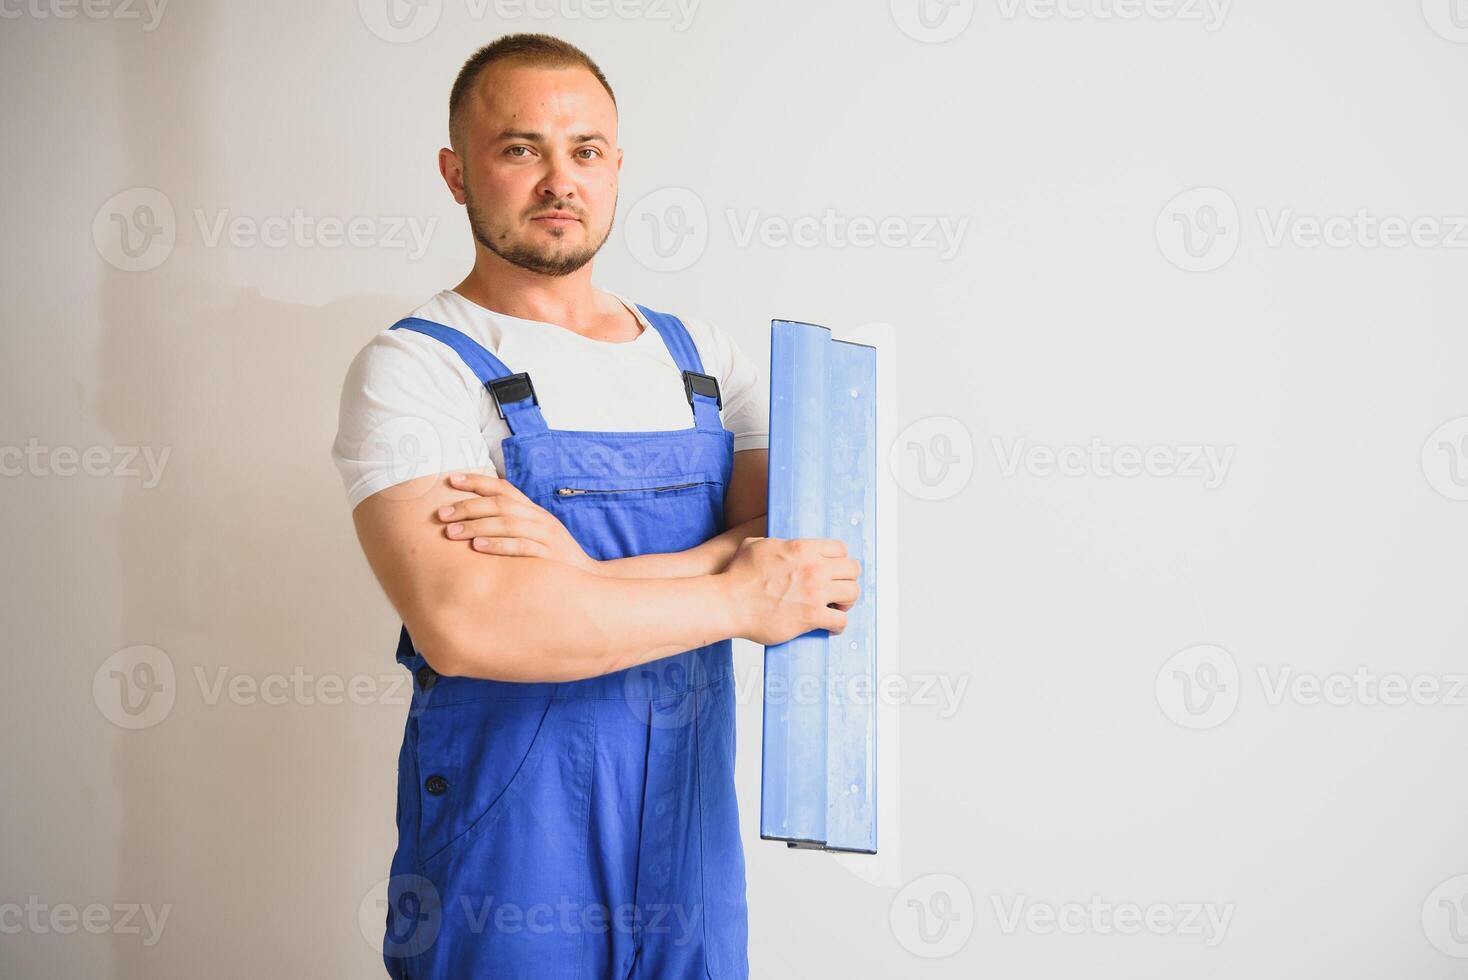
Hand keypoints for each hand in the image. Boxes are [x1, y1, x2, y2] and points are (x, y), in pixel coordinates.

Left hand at [437, 472, 596, 572]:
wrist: (588, 581)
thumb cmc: (553, 561)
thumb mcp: (536, 537)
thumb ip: (512, 527)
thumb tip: (475, 522)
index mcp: (535, 511)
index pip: (504, 488)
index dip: (477, 482)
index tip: (451, 481)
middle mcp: (540, 519)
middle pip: (500, 504)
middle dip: (467, 507)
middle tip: (441, 515)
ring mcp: (546, 536)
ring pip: (507, 523)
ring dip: (476, 526)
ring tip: (451, 532)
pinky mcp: (549, 556)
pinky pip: (520, 547)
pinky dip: (497, 545)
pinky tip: (477, 547)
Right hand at [719, 537, 861, 644]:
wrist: (729, 603)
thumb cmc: (737, 577)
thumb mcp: (756, 545)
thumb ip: (776, 543)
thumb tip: (781, 546)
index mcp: (802, 548)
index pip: (840, 549)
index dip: (839, 560)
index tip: (834, 570)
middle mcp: (813, 568)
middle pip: (852, 569)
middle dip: (846, 580)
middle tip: (838, 589)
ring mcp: (815, 592)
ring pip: (852, 593)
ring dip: (847, 601)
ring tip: (837, 607)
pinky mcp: (812, 616)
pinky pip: (840, 621)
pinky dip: (838, 625)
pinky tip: (830, 627)